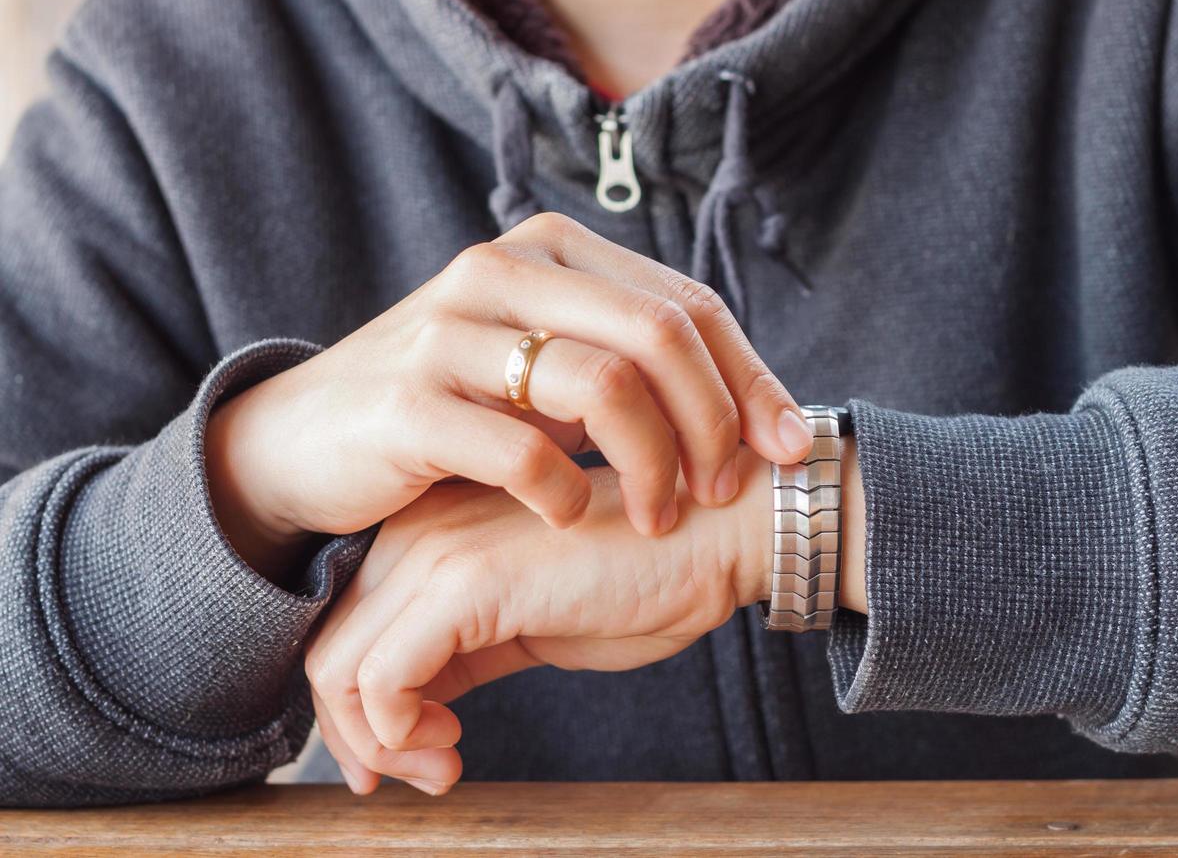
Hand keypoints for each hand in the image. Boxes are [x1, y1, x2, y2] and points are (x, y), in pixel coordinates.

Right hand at [206, 213, 813, 573]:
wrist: (301, 444)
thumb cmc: (449, 412)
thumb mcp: (540, 367)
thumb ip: (626, 362)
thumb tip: (752, 408)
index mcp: (551, 253)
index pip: (686, 303)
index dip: (752, 378)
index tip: (789, 450)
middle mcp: (502, 269)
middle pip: (660, 333)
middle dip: (715, 422)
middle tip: (722, 492)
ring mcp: (449, 330)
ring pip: (605, 382)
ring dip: (654, 462)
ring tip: (659, 517)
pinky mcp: (407, 401)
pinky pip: (523, 447)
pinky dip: (567, 492)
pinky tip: (572, 518)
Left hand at [303, 451, 774, 795]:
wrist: (718, 532)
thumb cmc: (643, 576)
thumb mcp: (530, 621)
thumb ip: (463, 651)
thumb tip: (411, 713)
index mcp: (434, 530)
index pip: (350, 628)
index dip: (362, 709)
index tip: (414, 755)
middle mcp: (419, 531)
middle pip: (332, 650)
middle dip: (364, 736)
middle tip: (429, 773)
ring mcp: (438, 552)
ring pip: (342, 669)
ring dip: (381, 744)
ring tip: (445, 764)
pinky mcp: (467, 585)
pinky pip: (383, 679)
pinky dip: (399, 734)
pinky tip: (455, 746)